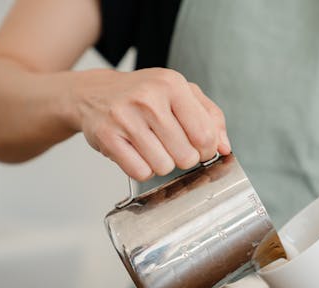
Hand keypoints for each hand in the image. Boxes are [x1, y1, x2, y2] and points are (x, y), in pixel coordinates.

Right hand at [72, 68, 230, 180]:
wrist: (93, 93)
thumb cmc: (143, 95)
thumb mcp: (181, 94)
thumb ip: (210, 117)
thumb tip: (224, 147)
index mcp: (172, 85)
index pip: (205, 135)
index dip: (206, 150)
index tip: (198, 147)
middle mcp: (149, 99)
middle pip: (186, 156)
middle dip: (183, 158)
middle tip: (171, 146)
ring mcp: (126, 117)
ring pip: (164, 167)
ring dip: (162, 164)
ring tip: (152, 147)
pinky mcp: (108, 137)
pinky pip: (140, 172)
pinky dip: (142, 169)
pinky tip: (137, 153)